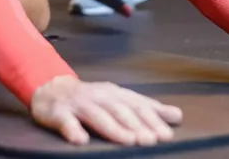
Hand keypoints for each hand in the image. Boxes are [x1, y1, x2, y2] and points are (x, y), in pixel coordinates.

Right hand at [30, 76, 182, 145]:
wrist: (51, 88)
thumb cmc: (91, 98)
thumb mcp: (119, 99)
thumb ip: (146, 108)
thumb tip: (177, 116)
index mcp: (115, 94)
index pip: (136, 106)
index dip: (151, 119)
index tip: (166, 134)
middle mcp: (99, 96)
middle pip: (119, 110)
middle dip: (136, 124)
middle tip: (150, 139)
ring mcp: (78, 104)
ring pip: (97, 115)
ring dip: (112, 128)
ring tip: (127, 140)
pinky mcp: (59, 113)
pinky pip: (66, 122)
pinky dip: (73, 130)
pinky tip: (80, 140)